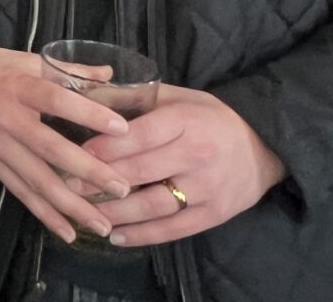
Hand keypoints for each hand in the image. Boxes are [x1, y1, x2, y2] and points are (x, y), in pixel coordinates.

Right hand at [0, 45, 133, 243]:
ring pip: (37, 179)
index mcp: (18, 86)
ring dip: (71, 205)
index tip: (122, 129)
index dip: (88, 113)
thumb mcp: (26, 58)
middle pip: (50, 148)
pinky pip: (20, 192)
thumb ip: (68, 69)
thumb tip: (110, 75)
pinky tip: (69, 232)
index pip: (56, 99)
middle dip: (88, 171)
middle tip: (122, 187)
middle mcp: (7, 118)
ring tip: (103, 223)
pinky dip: (44, 214)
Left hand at [85, 84, 286, 246]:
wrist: (264, 145)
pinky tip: (117, 236)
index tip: (77, 153)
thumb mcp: (174, 97)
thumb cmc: (208, 116)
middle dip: (101, 180)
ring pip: (155, 205)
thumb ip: (132, 97)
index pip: (140, 135)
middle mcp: (197, 155)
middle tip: (68, 185)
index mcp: (185, 121)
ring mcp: (207, 188)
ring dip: (117, 212)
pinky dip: (144, 235)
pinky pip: (174, 229)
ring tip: (86, 214)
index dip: (107, 146)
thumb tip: (85, 96)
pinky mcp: (215, 214)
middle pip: (142, 171)